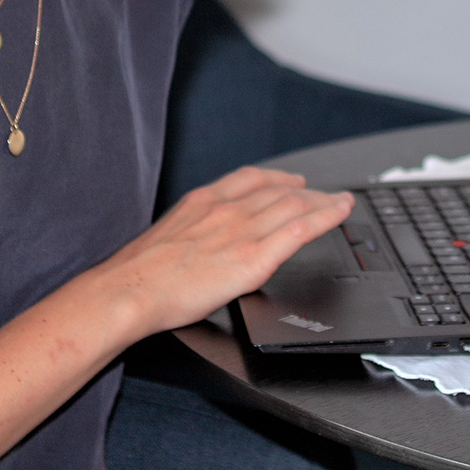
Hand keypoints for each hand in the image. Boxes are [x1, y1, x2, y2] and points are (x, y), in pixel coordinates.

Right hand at [92, 166, 353, 335]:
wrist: (127, 291)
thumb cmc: (137, 275)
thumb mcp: (166, 237)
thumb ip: (192, 234)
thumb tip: (202, 246)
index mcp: (202, 202)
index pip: (250, 179)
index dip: (277, 178)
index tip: (291, 181)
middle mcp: (226, 209)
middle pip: (279, 190)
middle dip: (308, 192)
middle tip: (326, 195)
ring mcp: (241, 231)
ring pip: (295, 205)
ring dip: (324, 201)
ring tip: (341, 203)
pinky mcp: (253, 258)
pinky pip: (300, 230)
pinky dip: (326, 217)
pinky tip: (340, 214)